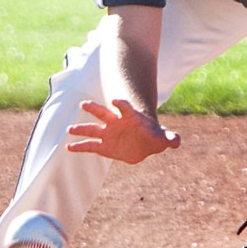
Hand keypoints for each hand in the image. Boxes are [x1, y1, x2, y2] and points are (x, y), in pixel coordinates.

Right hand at [66, 99, 180, 164]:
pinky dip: (79, 147)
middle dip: (94, 109)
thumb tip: (178, 142)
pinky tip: (68, 147)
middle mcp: (116, 123)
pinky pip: (89, 145)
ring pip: (92, 129)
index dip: (121, 103)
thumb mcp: (163, 138)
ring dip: (81, 129)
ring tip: (70, 129)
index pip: (125, 107)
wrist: (144, 142)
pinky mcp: (103, 146)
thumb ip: (170, 138)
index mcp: (130, 118)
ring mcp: (108, 134)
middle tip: (83, 104)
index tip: (114, 100)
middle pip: (103, 113)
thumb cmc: (153, 136)